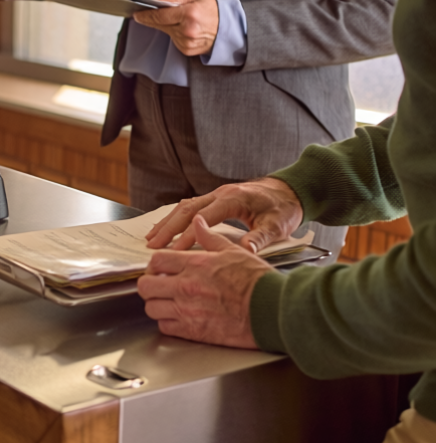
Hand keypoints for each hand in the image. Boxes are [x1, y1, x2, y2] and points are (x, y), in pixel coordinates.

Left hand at [133, 0, 219, 56]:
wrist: (228, 29)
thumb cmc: (212, 10)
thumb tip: (157, 2)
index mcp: (189, 14)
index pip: (161, 16)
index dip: (146, 16)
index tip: (136, 15)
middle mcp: (187, 30)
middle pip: (161, 25)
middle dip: (153, 19)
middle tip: (144, 15)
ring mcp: (186, 42)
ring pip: (167, 32)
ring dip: (168, 26)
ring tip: (178, 19)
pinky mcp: (186, 50)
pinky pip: (174, 40)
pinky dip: (175, 34)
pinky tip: (184, 29)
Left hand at [138, 215, 272, 347]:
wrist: (270, 310)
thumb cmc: (257, 281)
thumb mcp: (234, 251)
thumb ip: (210, 238)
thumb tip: (198, 223)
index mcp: (195, 265)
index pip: (156, 260)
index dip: (154, 265)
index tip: (159, 269)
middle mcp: (186, 286)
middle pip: (146, 285)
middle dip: (150, 285)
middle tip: (159, 286)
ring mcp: (187, 310)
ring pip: (151, 307)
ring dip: (157, 304)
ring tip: (169, 303)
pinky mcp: (191, 331)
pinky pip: (164, 326)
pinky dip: (168, 322)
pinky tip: (179, 317)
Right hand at [146, 177, 304, 252]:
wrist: (291, 191)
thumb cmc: (284, 208)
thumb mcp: (277, 225)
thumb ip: (260, 237)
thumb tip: (246, 250)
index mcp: (233, 198)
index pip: (203, 218)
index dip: (188, 235)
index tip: (175, 251)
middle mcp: (221, 194)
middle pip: (186, 210)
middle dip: (168, 229)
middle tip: (153, 246)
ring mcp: (216, 195)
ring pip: (183, 207)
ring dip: (166, 223)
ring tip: (151, 239)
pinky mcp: (215, 199)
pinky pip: (189, 207)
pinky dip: (174, 218)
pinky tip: (164, 228)